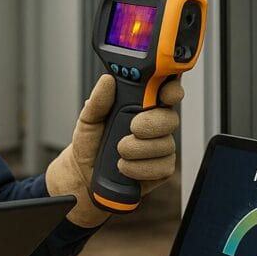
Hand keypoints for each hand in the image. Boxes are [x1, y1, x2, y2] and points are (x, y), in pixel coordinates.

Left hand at [45, 74, 183, 226]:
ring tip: (120, 151)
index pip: (166, 91)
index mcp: (142, 106)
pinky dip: (140, 168)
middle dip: (152, 123)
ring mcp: (160, 147)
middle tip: (133, 128)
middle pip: (171, 118)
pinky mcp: (161, 169)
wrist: (85, 175)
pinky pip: (162, 167)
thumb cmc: (91, 143)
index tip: (163, 94)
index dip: (171, 90)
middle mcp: (155, 125)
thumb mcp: (88, 119)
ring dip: (139, 149)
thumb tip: (108, 81)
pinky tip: (125, 167)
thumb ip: (98, 100)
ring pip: (166, 144)